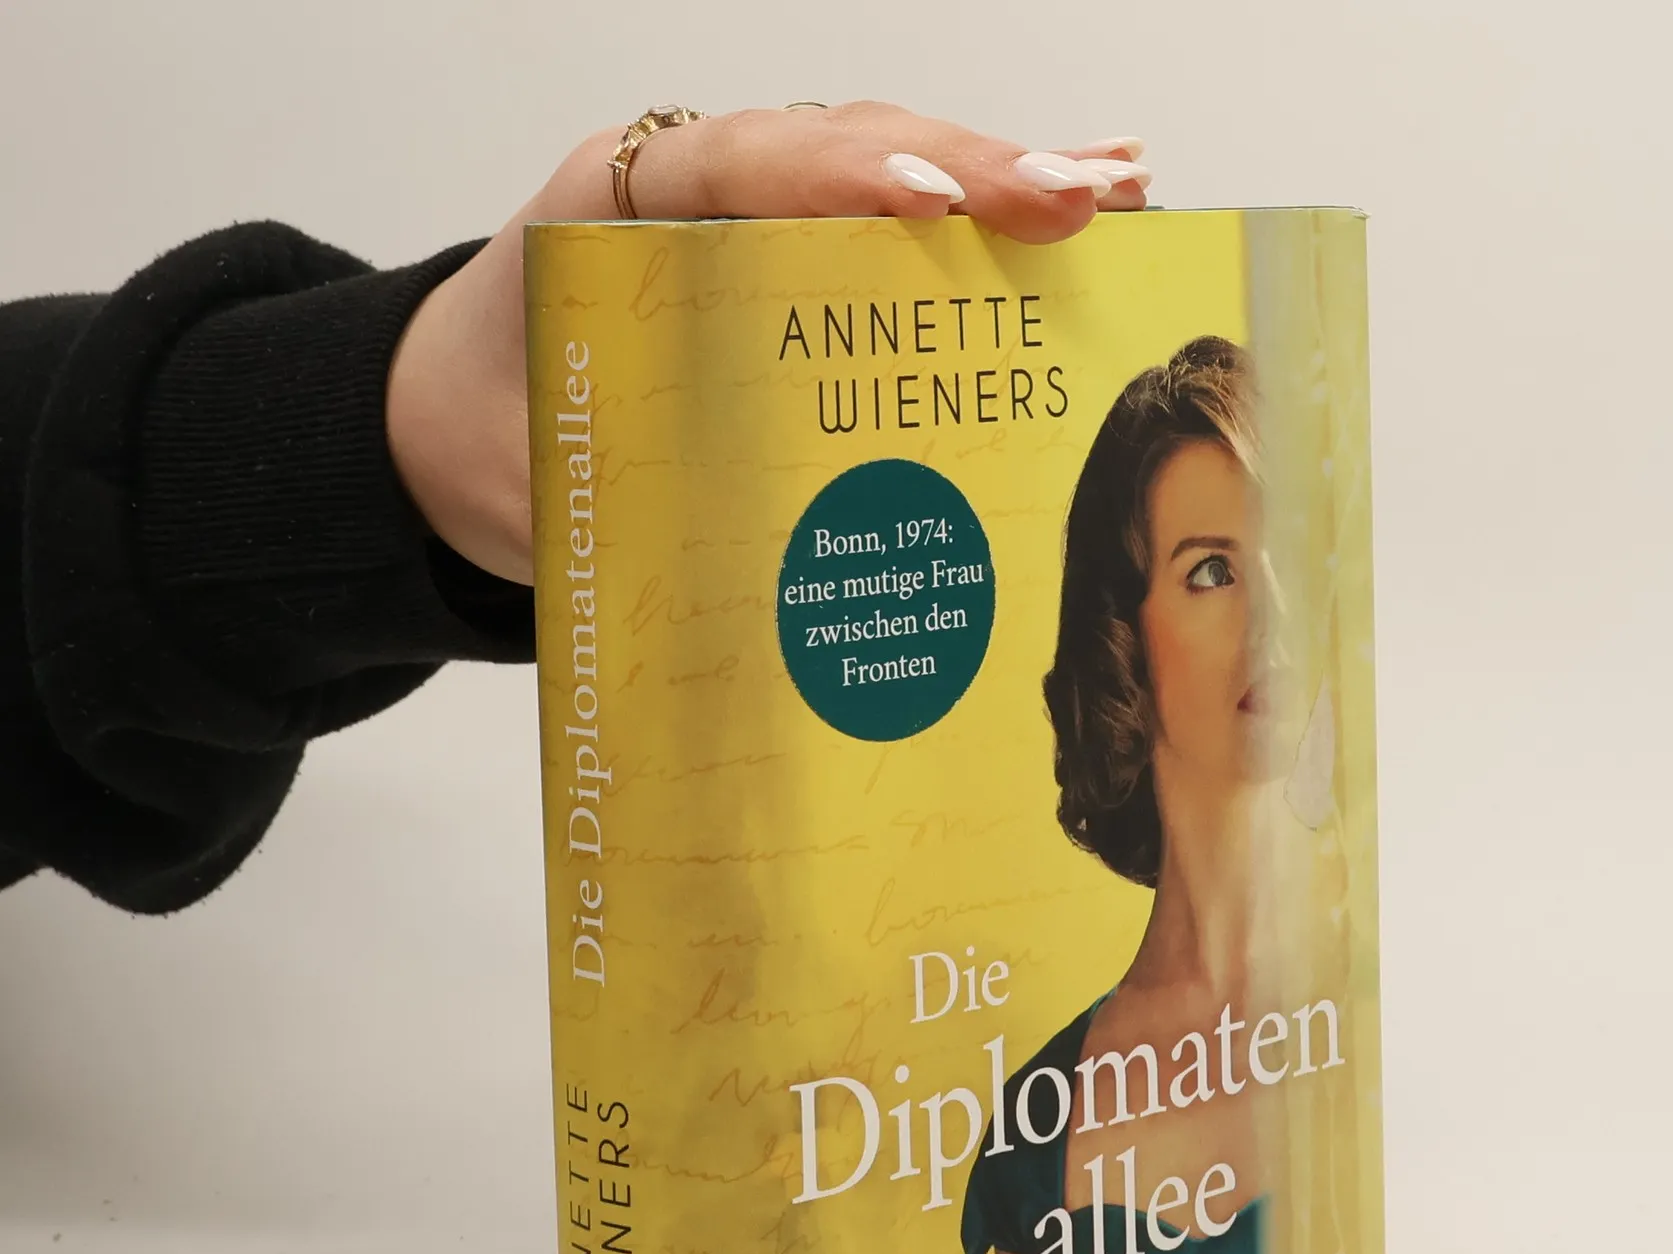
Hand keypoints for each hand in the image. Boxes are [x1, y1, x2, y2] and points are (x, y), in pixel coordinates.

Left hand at [386, 102, 1150, 584]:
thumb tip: (746, 593)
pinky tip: (1082, 223)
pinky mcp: (799, 270)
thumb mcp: (541, 475)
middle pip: (849, 151)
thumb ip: (620, 501)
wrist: (460, 429)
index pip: (742, 165)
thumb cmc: (504, 444)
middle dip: (972, 173)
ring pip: (891, 177)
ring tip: (1121, 199)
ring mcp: (762, 225)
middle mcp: (705, 195)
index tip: (930, 208)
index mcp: (618, 210)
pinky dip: (988, 231)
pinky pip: (896, 237)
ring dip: (1009, 188)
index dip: (838, 178)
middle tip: (1086, 200)